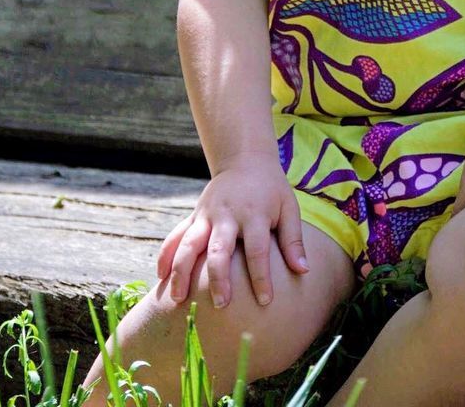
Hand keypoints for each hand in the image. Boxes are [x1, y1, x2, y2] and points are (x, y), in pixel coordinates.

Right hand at [155, 154, 308, 308]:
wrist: (245, 159)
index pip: (258, 250)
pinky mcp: (194, 215)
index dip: (261, 277)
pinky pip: (175, 235)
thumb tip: (303, 271)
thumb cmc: (271, 190)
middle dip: (218, 278)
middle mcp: (227, 215)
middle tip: (221, 304)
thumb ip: (293, 240)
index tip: (265, 301)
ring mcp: (206, 215)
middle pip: (219, 249)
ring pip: (189, 244)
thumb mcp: (288, 207)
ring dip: (182, 271)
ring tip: (177, 299)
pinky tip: (160, 277)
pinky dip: (166, 255)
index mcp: (254, 214)